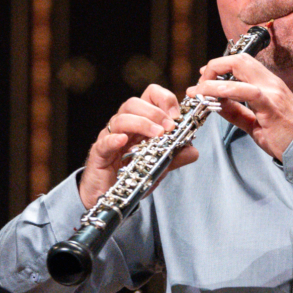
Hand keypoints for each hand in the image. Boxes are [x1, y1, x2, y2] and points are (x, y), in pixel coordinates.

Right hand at [78, 84, 197, 208]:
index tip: (177, 115)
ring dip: (141, 123)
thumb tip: (193, 150)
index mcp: (140, 121)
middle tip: (169, 127)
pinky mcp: (99, 153)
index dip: (164, 99)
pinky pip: (105, 142)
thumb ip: (175, 157)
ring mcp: (110, 137)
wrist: (112, 196)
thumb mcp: (159, 165)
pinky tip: (123, 140)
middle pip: (134, 103)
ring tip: (157, 135)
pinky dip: (114, 139)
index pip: (150, 95)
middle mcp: (124, 125)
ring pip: (121, 118)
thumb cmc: (133, 174)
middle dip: (155, 112)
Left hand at [188, 53, 292, 161]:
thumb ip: (236, 111)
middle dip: (214, 67)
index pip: (241, 62)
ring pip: (240, 68)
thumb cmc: (285, 137)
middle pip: (238, 59)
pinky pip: (247, 92)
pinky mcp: (272, 106)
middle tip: (200, 85)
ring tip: (199, 91)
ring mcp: (273, 92)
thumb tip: (215, 103)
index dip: (219, 66)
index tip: (204, 78)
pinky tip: (214, 96)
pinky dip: (226, 90)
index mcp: (268, 84)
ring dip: (214, 78)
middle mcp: (271, 83)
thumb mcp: (255, 122)